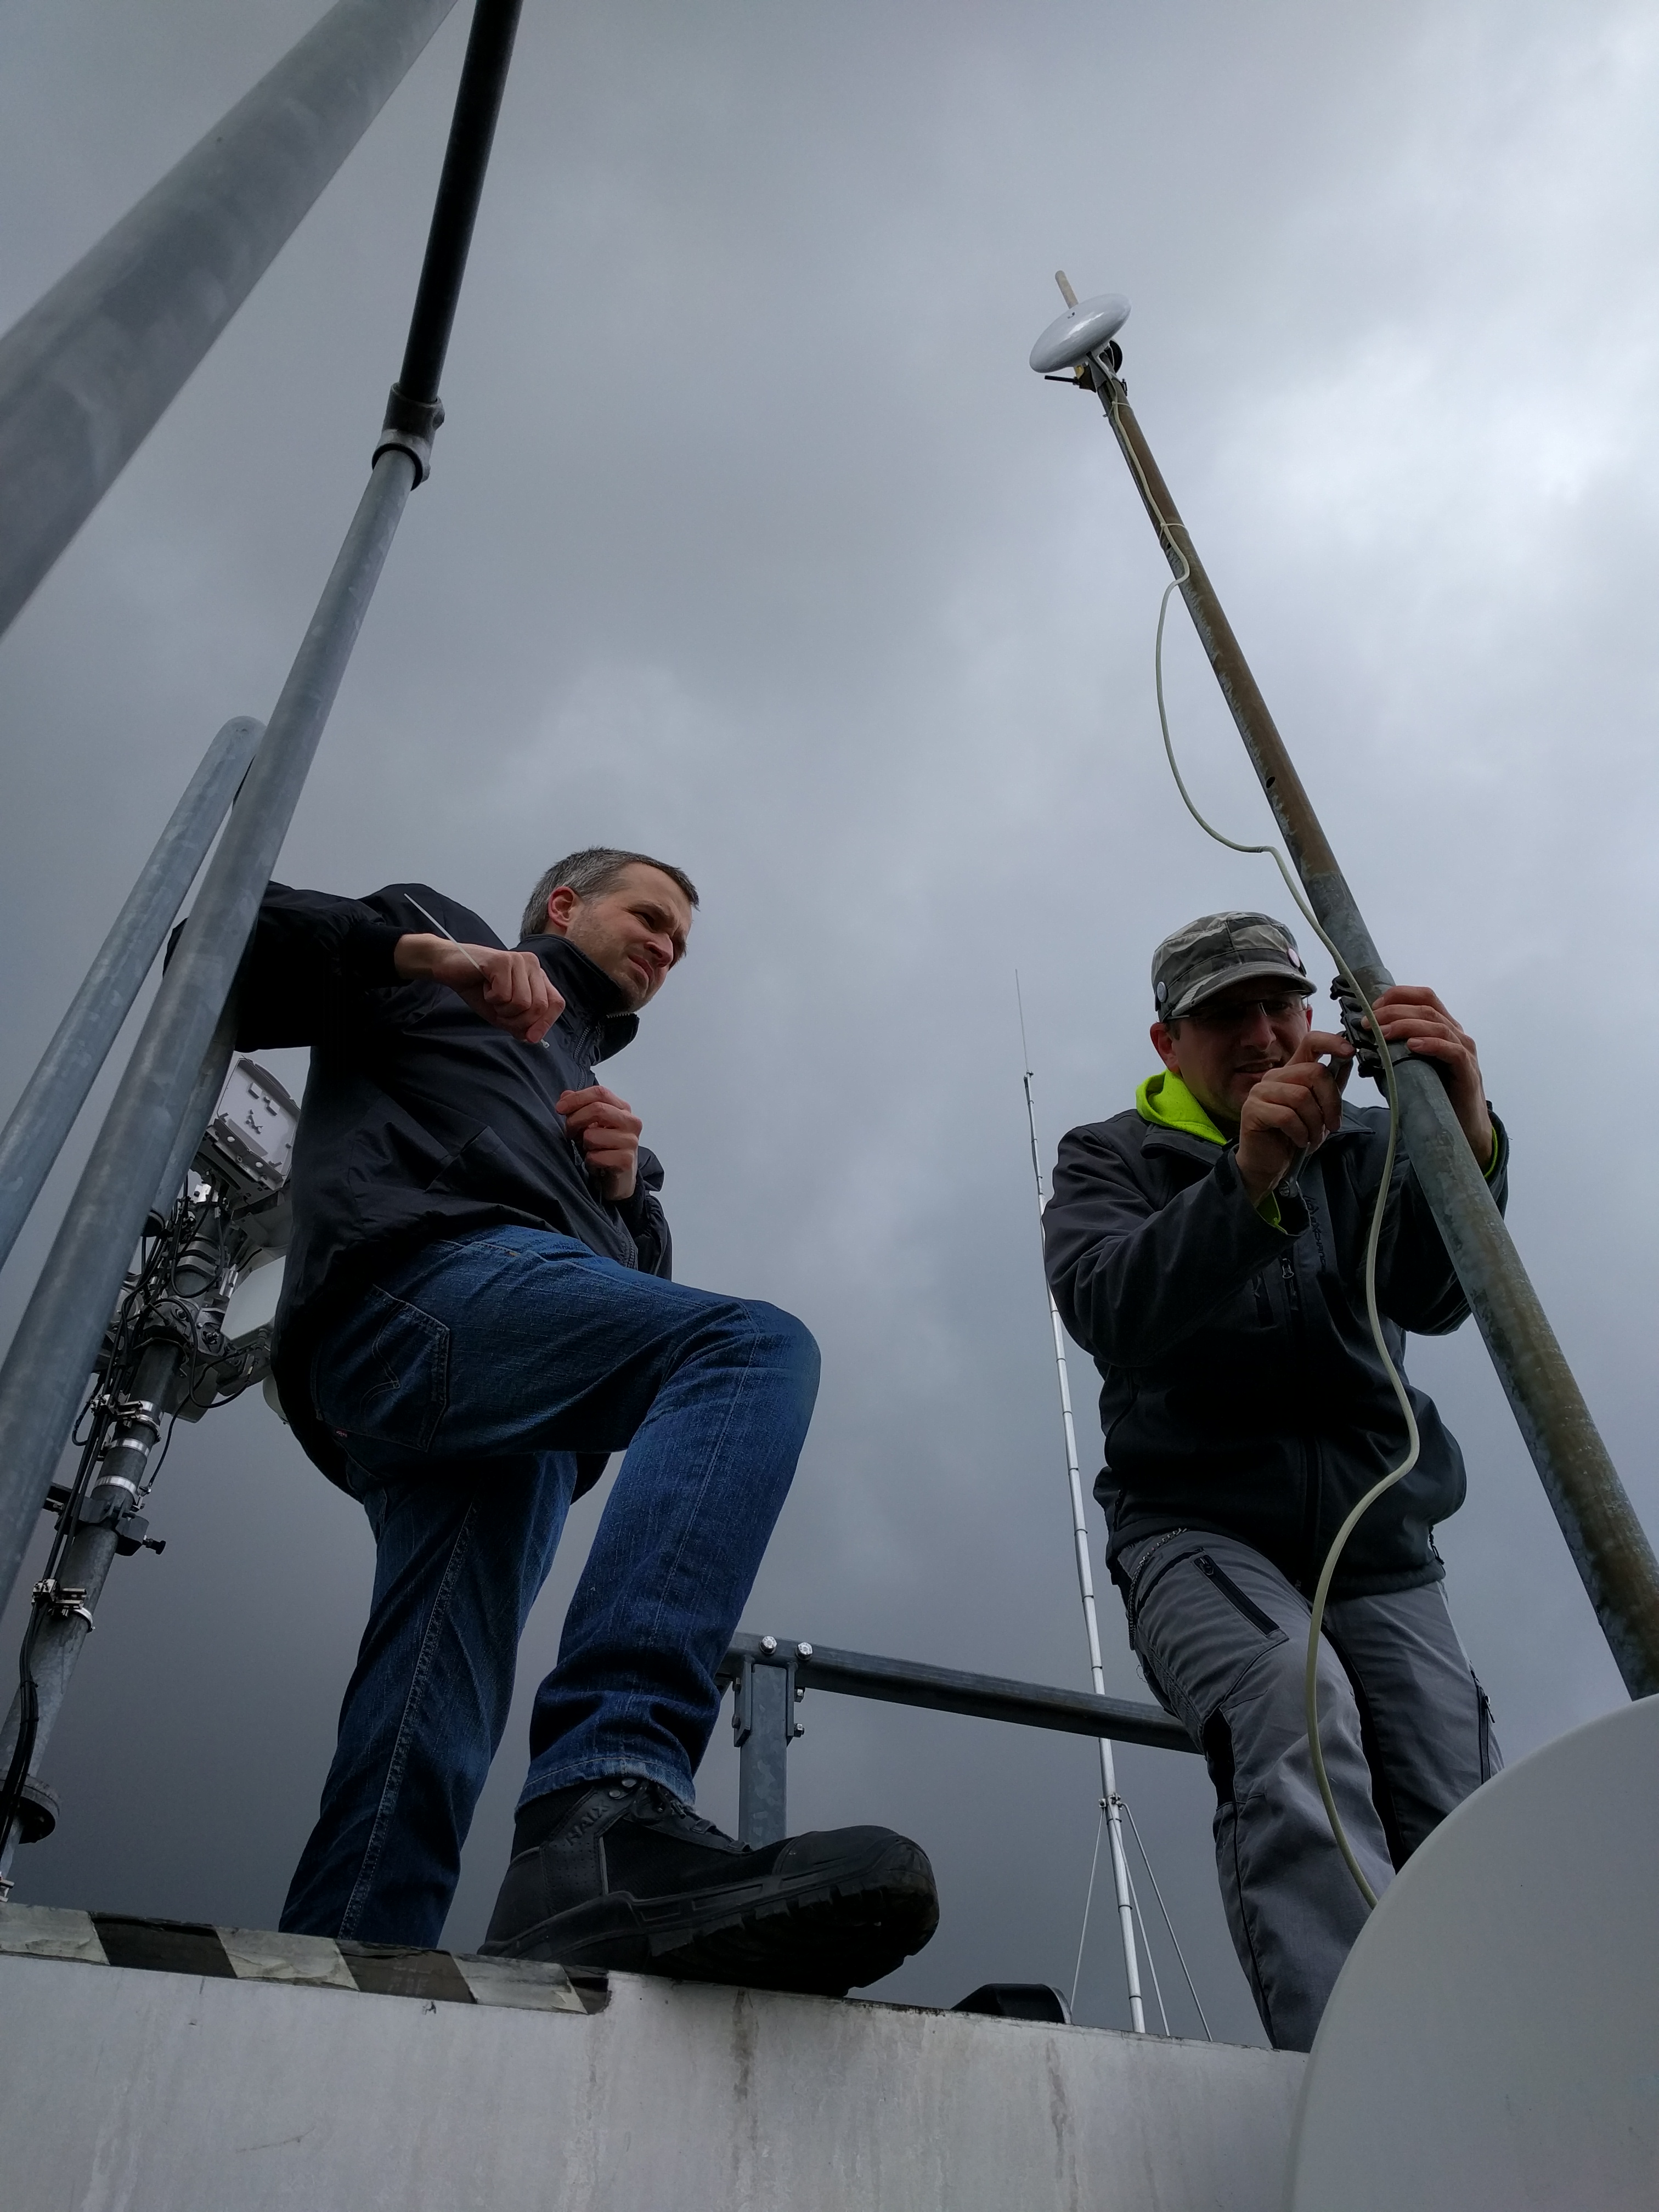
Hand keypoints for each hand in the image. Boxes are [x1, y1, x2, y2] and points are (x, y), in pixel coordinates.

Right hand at [394, 933, 562, 1043]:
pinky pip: (504, 995)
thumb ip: (519, 1024)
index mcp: (537, 976)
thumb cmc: (477, 988)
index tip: (529, 1038)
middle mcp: (533, 965)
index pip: (556, 1003)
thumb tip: (532, 1037)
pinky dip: (491, 998)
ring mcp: (519, 960)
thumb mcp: (502, 1013)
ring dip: (502, 1009)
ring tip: (491, 996)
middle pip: (540, 1007)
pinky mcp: (503, 960)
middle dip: (518, 1020)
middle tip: (499, 1012)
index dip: (545, 1024)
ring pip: (523, 1003)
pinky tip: (484, 986)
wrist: (447, 967)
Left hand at [557, 1085, 642, 1201]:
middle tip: (569, 1132)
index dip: (577, 1098)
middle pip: (597, 1109)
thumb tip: (565, 1095)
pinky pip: (595, 1156)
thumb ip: (579, 1108)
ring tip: (590, 1150)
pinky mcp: (626, 1160)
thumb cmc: (604, 1148)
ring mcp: (630, 1141)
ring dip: (583, 1145)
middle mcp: (631, 1122)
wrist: (619, 1177)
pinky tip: (596, 1163)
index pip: (600, 1093)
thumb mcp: (589, 1124)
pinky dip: (589, 1161)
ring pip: (592, 1135)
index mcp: (623, 1108)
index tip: (560, 1108)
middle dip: (575, 1120)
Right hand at [1236, 1028, 1353, 1204]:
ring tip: (1312, 1138)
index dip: (1331, 1042)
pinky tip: (1298, 1141)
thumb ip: (1331, 1086)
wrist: (1269, 1163)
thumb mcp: (1320, 1110)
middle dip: (1331, 1103)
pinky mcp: (1252, 1110)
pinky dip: (1300, 1133)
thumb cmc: (1294, 1135)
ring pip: (1301, 1097)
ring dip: (1314, 1124)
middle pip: (1314, 1072)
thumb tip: (1348, 1060)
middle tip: (1332, 1125)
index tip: (1349, 1051)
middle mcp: (1274, 1076)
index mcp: (1292, 1071)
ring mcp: (1260, 1091)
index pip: (1310, 1042)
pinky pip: (1287, 1116)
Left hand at [1370, 986, 1493, 1166]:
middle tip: (1367, 1023)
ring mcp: (1464, 1051)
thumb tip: (1363, 1043)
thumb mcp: (1410, 1068)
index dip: (1398, 996)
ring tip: (1382, 1034)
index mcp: (1442, 1028)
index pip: (1424, 997)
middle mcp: (1456, 1034)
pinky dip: (1431, 1044)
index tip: (1372, 1007)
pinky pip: (1452, 1051)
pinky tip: (1412, 1046)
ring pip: (1437, 1025)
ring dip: (1405, 1026)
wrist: (1462, 1129)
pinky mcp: (1468, 1071)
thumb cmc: (1434, 1096)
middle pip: (1426, 1007)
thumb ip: (1394, 1052)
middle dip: (1393, 1011)